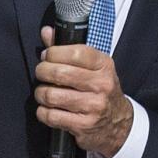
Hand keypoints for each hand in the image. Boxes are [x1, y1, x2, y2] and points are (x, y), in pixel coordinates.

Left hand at [34, 27, 133, 157]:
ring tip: (44, 93)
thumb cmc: (100, 91)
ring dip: (40, 94)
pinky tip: (48, 109)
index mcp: (104, 65)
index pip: (74, 52)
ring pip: (51, 95)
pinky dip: (43, 112)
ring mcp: (93, 106)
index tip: (47, 56)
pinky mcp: (83, 125)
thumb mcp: (92, 67)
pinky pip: (51, 116)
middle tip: (42, 73)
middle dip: (42, 72)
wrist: (117, 123)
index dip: (53, 53)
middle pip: (59, 73)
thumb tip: (47, 32)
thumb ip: (68, 49)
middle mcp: (101, 85)